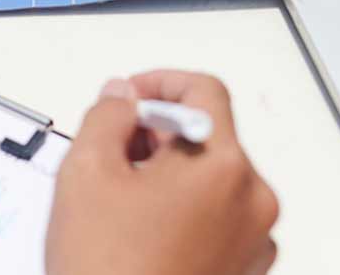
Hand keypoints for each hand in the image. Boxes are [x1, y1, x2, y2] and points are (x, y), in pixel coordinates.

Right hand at [46, 72, 278, 274]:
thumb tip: (120, 98)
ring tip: (123, 203)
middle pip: (210, 137)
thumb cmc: (110, 273)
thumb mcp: (86, 173)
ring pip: (213, 178)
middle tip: (114, 153)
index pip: (205, 91)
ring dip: (171, 175)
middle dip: (160, 135)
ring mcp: (253, 239)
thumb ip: (106, 116)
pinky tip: (142, 230)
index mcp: (223, 167)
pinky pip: (219, 217)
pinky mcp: (244, 268)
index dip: (160, 84)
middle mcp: (252, 200)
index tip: (132, 98)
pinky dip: (186, 210)